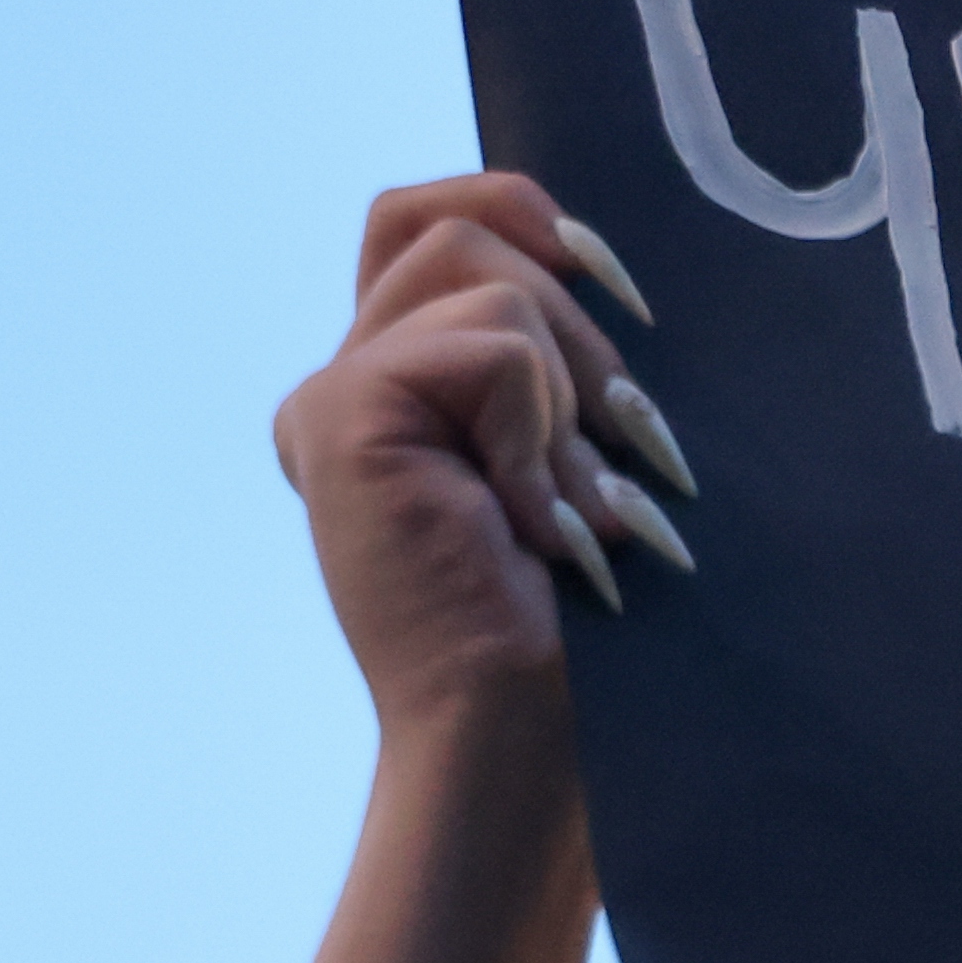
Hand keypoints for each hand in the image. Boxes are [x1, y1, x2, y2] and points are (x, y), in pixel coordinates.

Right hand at [234, 175, 681, 962]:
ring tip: (577, 511)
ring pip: (479, 273)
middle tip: (621, 457)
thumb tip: (609, 258)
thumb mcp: (601, 467)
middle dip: (577, 324)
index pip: (438, 216)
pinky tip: (539, 527)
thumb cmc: (607, 637)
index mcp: (408, 392)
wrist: (550, 749)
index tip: (629, 297)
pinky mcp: (336, 421)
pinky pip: (485, 343)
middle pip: (455, 221)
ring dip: (568, 391)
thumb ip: (576, 361)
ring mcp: (332, 402)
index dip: (528, 213)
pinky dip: (543, 430)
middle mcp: (352, 387)